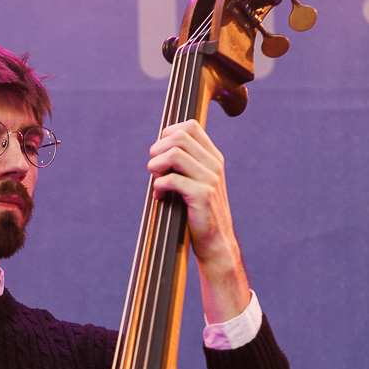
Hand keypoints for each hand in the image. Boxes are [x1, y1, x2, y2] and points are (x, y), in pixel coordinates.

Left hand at [148, 120, 251, 322]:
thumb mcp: (196, 182)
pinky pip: (172, 179)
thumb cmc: (199, 212)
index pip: (191, 126)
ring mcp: (210, 179)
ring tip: (154, 179)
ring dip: (155, 165)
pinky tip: (158, 197)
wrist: (215, 242)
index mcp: (213, 158)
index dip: (168, 132)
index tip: (159, 149)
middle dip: (158, 148)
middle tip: (153, 167)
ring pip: (174, 154)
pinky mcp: (202, 195)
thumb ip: (184, 164)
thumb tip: (157, 147)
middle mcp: (214, 165)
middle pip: (179, 137)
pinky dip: (158, 186)